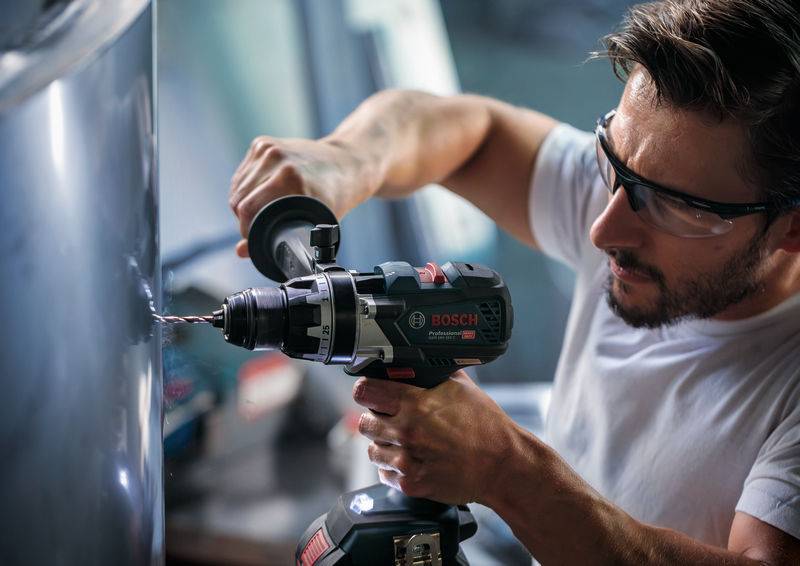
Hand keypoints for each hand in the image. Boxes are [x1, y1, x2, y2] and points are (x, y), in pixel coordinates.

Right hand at [229, 136, 381, 256]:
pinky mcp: (262, 143)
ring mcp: (268, 148)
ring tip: (263, 214)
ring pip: (237, 188)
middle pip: (239, 200)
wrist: (347, 163)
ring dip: (243, 206)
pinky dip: (246, 190)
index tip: (254, 240)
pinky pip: (242, 175)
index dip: (247, 231)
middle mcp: (277, 159)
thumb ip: (278, 239)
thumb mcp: (315, 223)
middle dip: (245, 220)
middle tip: (260, 230)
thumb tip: (241, 251)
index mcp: (291, 178)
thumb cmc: (336, 196)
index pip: (247, 210)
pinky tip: (262, 197)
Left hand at [352, 370, 519, 504]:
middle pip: (364, 422)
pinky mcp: (411, 484)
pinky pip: (384, 473)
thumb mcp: (461, 387)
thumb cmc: (486, 426)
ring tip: (403, 441)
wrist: (503, 465)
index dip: (366, 390)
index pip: (365, 391)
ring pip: (372, 450)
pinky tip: (411, 459)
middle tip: (391, 418)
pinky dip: (393, 467)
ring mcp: (407, 460)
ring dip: (383, 444)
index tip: (370, 392)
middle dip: (375, 418)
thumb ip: (432, 373)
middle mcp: (407, 431)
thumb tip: (413, 363)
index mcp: (415, 403)